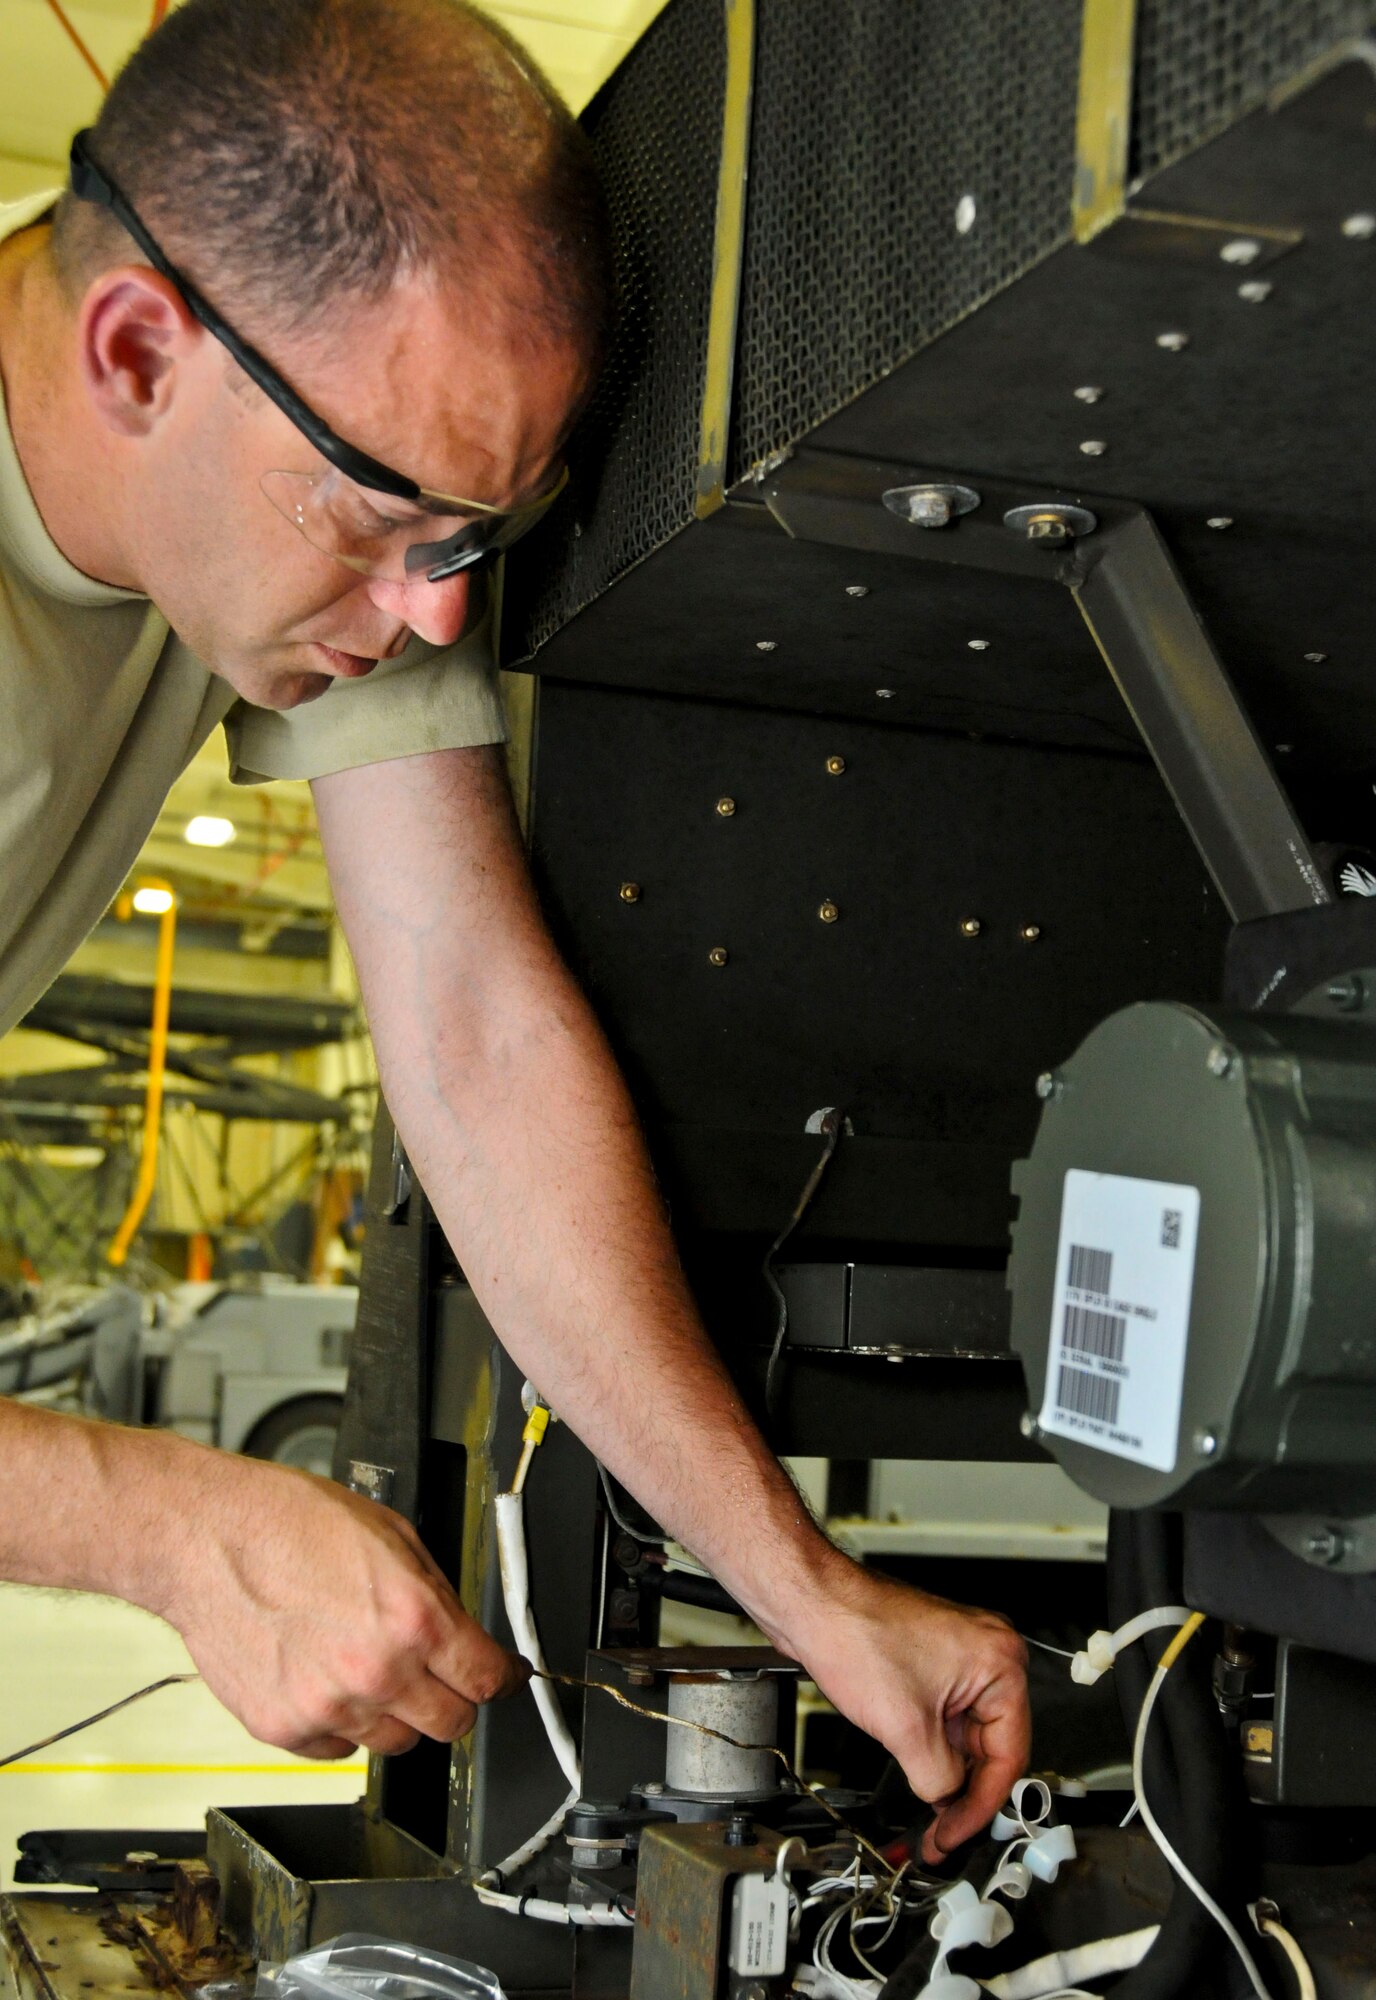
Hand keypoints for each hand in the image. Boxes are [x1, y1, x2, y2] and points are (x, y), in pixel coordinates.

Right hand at [157, 1445, 527, 1757]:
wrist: (206, 1539)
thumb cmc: (288, 1522)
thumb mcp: (391, 1533)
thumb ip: (435, 1591)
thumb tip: (462, 1631)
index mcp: (414, 1617)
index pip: (486, 1680)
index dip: (501, 1679)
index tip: (500, 1679)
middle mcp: (377, 1671)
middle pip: (451, 1725)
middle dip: (453, 1699)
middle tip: (437, 1676)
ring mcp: (328, 1706)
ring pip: (397, 1744)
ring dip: (396, 1714)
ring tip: (367, 1667)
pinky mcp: (283, 1728)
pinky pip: (338, 1748)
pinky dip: (342, 1723)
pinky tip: (325, 1678)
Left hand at [786, 1561, 1028, 1866]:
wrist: (810, 1602)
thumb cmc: (854, 1634)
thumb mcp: (905, 1729)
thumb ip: (938, 1780)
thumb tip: (947, 1804)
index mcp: (999, 1663)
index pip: (1009, 1754)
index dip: (981, 1806)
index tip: (956, 1835)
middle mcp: (988, 1656)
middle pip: (991, 1748)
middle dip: (964, 1794)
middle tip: (941, 1835)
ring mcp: (959, 1659)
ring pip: (966, 1737)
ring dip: (947, 1776)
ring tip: (929, 1818)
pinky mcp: (932, 1664)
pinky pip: (946, 1720)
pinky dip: (933, 1751)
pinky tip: (920, 1779)